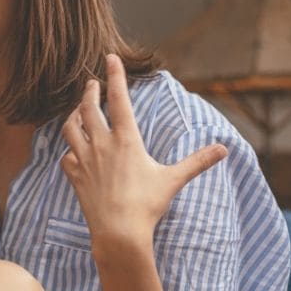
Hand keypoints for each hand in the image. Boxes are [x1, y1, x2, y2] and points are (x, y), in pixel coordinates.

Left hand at [60, 54, 227, 248]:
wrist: (118, 233)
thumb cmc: (146, 205)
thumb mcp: (173, 180)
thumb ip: (197, 162)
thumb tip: (224, 149)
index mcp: (126, 139)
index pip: (119, 99)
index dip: (115, 75)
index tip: (110, 57)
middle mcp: (102, 144)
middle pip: (89, 108)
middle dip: (90, 91)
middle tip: (92, 83)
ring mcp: (85, 160)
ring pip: (71, 128)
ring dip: (74, 115)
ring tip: (78, 110)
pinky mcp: (75, 177)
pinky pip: (66, 157)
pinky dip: (69, 150)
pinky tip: (74, 151)